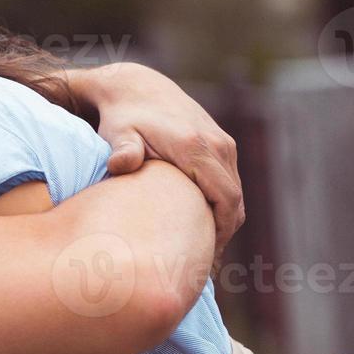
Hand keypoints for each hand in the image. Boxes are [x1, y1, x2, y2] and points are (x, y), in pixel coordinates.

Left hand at [70, 62, 242, 272]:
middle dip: (222, 235)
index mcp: (197, 148)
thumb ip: (122, 150)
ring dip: (223, 223)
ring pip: (235, 195)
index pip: (225, 201)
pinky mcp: (222, 143)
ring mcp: (224, 143)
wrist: (136, 88)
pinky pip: (230, 184)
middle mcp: (218, 145)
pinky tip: (199, 226)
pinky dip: (222, 207)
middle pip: (235, 203)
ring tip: (200, 250)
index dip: (219, 234)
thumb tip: (121, 164)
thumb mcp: (117, 134)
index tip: (203, 259)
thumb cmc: (122, 119)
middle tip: (200, 265)